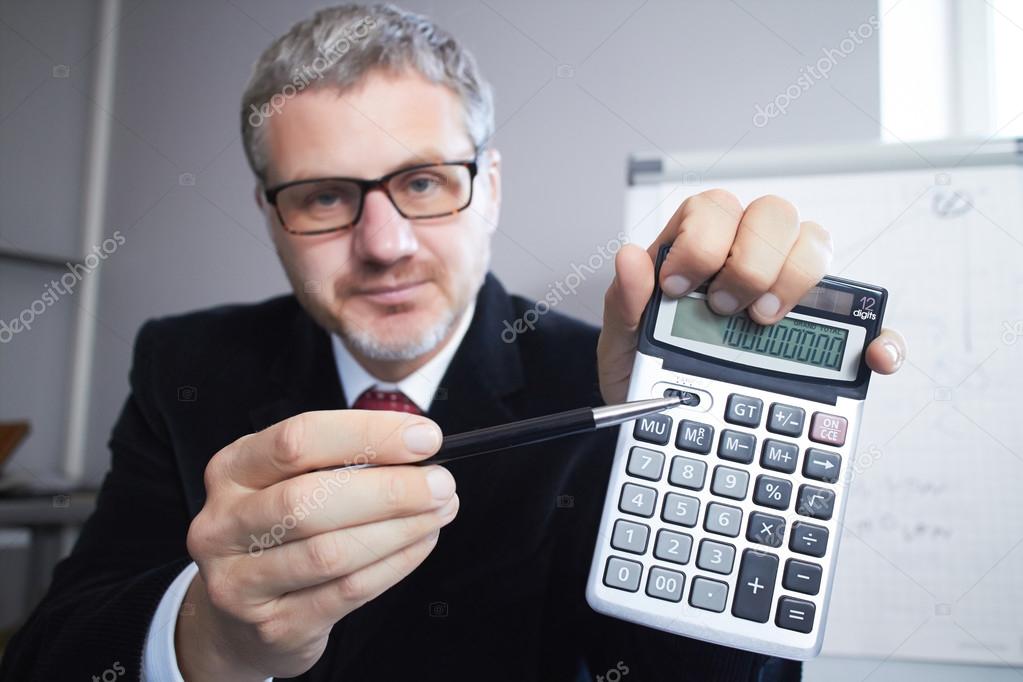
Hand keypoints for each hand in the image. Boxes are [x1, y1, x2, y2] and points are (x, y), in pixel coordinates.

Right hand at [179, 410, 457, 680]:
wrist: (239, 620)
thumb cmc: (279, 533)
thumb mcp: (290, 483)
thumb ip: (344, 462)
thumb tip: (419, 447)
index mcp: (232, 470)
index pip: (299, 439)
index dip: (368, 434)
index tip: (424, 437)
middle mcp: (225, 523)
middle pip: (310, 498)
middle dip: (389, 489)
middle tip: (440, 484)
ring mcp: (240, 581)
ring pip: (330, 551)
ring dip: (399, 529)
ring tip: (439, 512)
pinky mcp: (273, 625)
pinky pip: (346, 592)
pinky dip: (394, 564)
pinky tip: (420, 544)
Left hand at [598, 189, 905, 403]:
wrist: (663, 430)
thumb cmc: (644, 373)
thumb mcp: (623, 344)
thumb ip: (624, 302)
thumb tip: (629, 258)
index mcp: (695, 249)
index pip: (714, 208)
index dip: (701, 240)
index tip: (678, 288)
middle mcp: (746, 257)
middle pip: (774, 214)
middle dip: (751, 260)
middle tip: (725, 309)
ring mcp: (787, 290)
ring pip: (816, 244)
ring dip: (797, 279)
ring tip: (764, 324)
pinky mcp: (821, 335)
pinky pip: (866, 321)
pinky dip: (878, 335)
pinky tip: (873, 360)